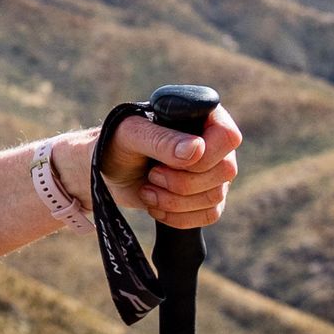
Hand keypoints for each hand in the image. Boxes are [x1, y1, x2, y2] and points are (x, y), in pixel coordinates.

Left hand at [93, 102, 242, 231]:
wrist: (106, 171)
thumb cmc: (116, 144)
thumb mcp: (131, 135)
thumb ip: (161, 140)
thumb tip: (196, 149)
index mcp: (202, 116)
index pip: (227, 137)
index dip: (204, 156)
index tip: (167, 162)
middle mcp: (215, 143)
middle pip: (224, 172)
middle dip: (181, 182)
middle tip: (152, 175)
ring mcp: (214, 171)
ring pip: (215, 197)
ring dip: (175, 201)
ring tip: (147, 189)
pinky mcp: (206, 197)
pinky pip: (209, 215)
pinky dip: (179, 217)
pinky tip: (156, 206)